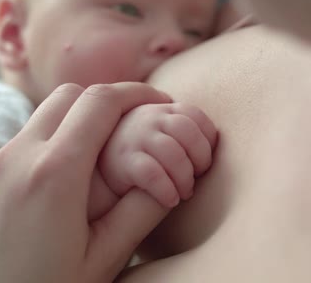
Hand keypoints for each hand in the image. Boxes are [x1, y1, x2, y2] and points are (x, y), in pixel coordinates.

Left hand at [0, 83, 172, 282]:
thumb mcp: (104, 259)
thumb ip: (140, 210)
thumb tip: (167, 175)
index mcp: (54, 176)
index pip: (100, 103)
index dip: (135, 94)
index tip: (159, 99)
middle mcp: (13, 160)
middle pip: (69, 98)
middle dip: (107, 101)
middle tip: (134, 119)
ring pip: (39, 121)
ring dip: (74, 124)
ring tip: (99, 155)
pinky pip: (16, 148)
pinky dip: (45, 149)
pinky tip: (56, 186)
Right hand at [98, 103, 217, 209]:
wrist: (95, 168)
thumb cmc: (140, 154)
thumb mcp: (162, 135)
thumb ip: (184, 134)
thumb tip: (215, 144)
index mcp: (164, 110)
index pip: (196, 116)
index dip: (207, 140)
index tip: (204, 162)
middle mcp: (149, 118)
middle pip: (187, 130)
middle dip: (200, 157)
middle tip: (198, 178)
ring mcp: (135, 138)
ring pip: (173, 152)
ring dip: (185, 177)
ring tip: (185, 193)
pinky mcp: (122, 162)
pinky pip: (152, 173)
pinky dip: (167, 188)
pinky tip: (171, 200)